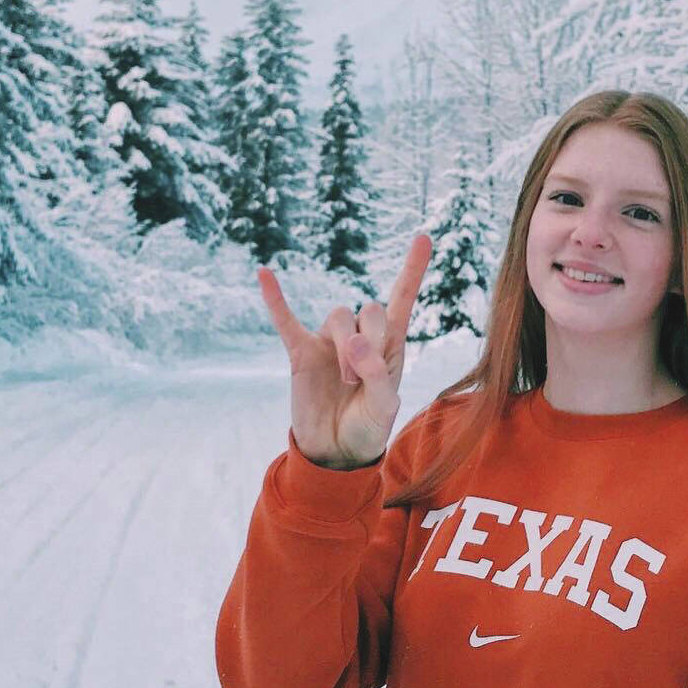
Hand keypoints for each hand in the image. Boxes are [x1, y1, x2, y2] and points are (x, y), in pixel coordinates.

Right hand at [257, 234, 432, 468]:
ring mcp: (329, 342)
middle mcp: (361, 335)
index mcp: (390, 343)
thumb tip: (354, 340)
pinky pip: (286, 320)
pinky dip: (275, 299)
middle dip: (369, 341)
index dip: (413, 268)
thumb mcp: (385, 406)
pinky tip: (264, 274)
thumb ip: (376, 372)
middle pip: (368, 309)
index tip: (424, 237)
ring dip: (344, 347)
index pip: (402, 297)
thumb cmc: (368, 426)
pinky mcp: (302, 353)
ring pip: (338, 317)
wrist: (336, 451)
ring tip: (345, 381)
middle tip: (361, 378)